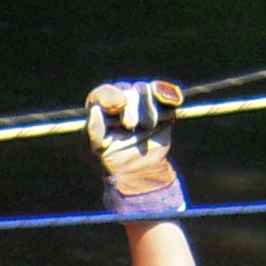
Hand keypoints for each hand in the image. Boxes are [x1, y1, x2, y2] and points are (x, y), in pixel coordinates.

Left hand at [85, 80, 185, 217]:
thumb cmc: (109, 161)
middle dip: (131, 108)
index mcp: (101, 107)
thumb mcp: (93, 150)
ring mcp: (143, 101)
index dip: (111, 96)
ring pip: (147, 91)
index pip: (104, 93)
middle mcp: (122, 99)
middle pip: (128, 90)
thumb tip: (96, 110)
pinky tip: (172, 101)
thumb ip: (93, 129)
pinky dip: (170, 95)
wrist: (137, 174)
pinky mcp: (163, 108)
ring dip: (148, 111)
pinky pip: (168, 94)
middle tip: (130, 126)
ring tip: (146, 128)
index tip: (117, 106)